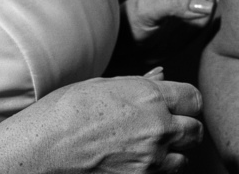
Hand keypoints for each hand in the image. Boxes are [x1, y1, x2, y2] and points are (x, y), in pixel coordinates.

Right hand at [33, 69, 202, 172]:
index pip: (194, 99)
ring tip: (149, 148)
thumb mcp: (103, 85)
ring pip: (184, 158)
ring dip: (173, 153)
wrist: (43, 149)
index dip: (187, 103)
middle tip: (166, 128)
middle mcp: (157, 127)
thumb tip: (161, 75)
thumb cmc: (65, 112)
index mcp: (149, 96)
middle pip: (195, 131)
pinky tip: (137, 162)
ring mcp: (151, 158)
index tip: (178, 107)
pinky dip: (157, 170)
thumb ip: (140, 83)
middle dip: (185, 128)